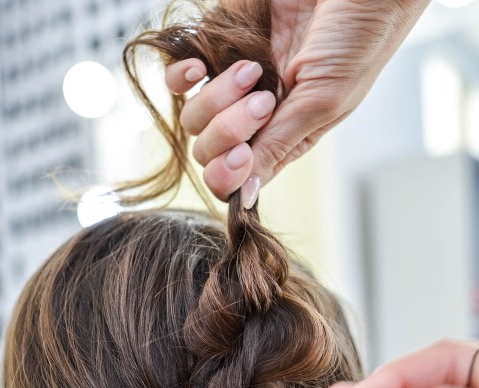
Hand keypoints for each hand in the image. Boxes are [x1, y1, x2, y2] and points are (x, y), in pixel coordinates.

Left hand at [165, 0, 430, 204]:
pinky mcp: (218, 47)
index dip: (229, 175)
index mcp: (286, 138)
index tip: (242, 156)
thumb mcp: (324, 102)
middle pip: (211, 151)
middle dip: (228, 130)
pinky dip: (182, 76)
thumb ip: (279, 147)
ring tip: (251, 69)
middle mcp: (257, 117)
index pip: (239, 178)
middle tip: (262, 99)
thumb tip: (246, 197)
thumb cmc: (359, 37)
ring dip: (215, 98)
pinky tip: (201, 66)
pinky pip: (180, 77)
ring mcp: (235, 84)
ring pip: (193, 117)